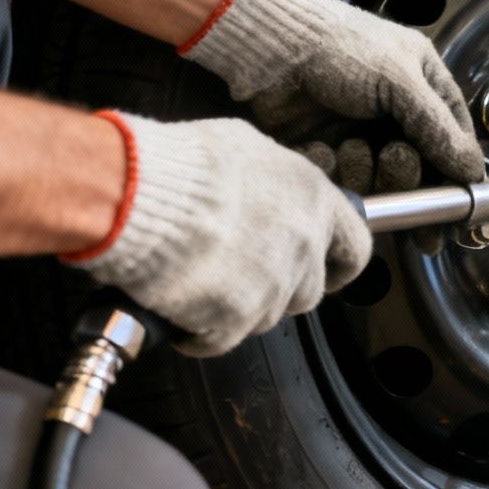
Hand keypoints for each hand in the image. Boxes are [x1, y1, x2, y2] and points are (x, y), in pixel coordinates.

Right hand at [66, 113, 371, 356]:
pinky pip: (220, 340)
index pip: (354, 248)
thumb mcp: (239, 148)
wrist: (134, 192)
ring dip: (236, 308)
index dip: (340, 267)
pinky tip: (177, 308)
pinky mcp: (235, 318)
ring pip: (265, 317)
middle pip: (306, 291)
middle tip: (238, 275)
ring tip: (197, 281)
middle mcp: (302, 245)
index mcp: (312, 199)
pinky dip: (198, 333)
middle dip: (276, 290)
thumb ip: (270, 180)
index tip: (330, 275)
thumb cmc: (177, 164)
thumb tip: (266, 190)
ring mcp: (272, 285)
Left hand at [180, 0, 484, 188]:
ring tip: (349, 146)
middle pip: (420, 171)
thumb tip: (474, 172)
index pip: (455, 140)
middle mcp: (396, 115)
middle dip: (407, 174)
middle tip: (394, 157)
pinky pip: (343, 183)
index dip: (457, 173)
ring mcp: (361, 135)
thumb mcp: (400, 80)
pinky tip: (322, 149)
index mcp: (423, 87)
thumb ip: (440, 130)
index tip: (455, 202)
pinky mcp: (328, 153)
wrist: (267, 49)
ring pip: (381, 183)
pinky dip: (333, 172)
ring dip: (367, 172)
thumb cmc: (335, 45)